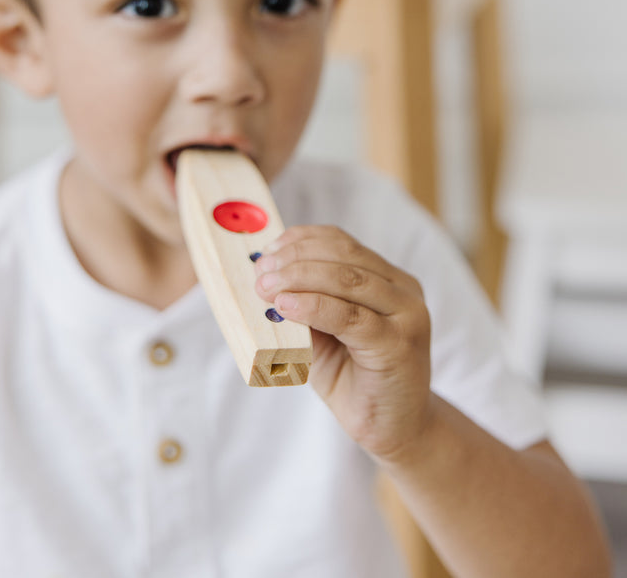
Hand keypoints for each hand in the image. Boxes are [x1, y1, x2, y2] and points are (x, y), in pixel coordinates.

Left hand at [254, 225, 433, 461]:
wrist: (395, 429)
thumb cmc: (354, 378)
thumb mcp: (323, 334)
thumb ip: (306, 304)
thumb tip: (266, 278)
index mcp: (388, 279)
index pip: (343, 243)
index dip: (302, 240)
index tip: (268, 249)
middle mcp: (403, 290)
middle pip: (344, 256)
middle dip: (295, 258)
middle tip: (261, 272)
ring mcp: (407, 315)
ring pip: (348, 279)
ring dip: (299, 277)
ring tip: (266, 287)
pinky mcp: (399, 344)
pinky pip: (350, 316)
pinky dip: (314, 306)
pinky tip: (287, 306)